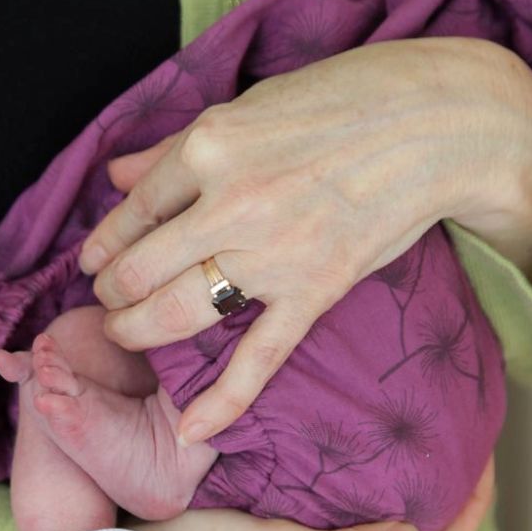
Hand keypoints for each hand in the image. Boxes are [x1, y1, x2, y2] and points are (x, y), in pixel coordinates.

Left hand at [80, 37, 531, 442]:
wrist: (437, 122)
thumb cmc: (345, 99)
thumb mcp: (250, 105)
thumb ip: (176, 147)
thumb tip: (116, 174)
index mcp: (211, 146)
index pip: (133, 209)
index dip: (104, 242)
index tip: (94, 260)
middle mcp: (232, 203)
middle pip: (141, 268)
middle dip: (112, 292)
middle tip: (107, 300)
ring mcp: (273, 254)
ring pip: (179, 312)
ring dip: (136, 331)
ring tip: (123, 333)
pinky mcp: (314, 290)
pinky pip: (259, 357)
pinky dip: (224, 400)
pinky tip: (192, 431)